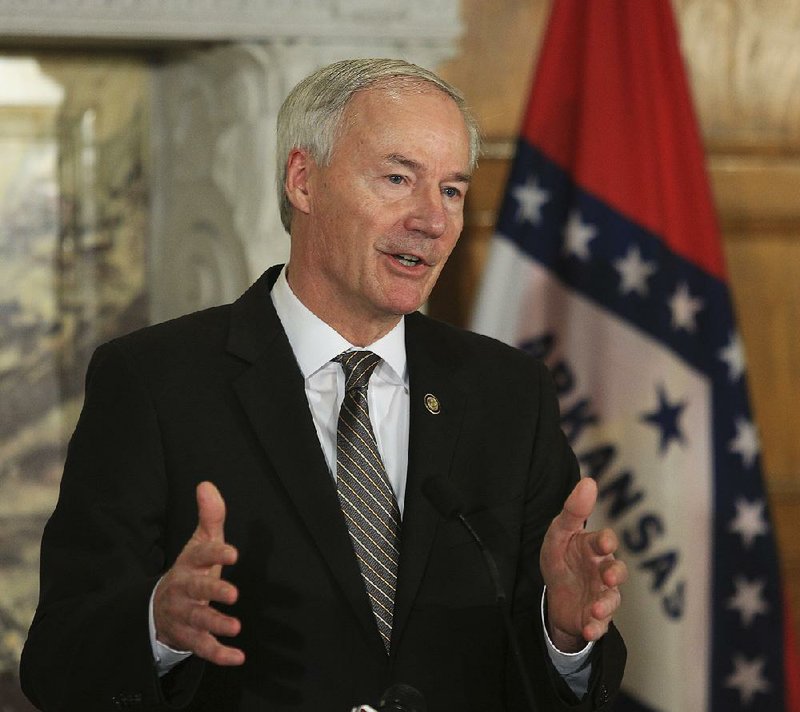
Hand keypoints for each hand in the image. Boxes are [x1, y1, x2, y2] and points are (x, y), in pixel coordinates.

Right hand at [153, 481, 244, 665]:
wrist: (160, 606)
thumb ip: (210, 516)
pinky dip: (219, 655)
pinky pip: (202, 648)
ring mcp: (183, 615)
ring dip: (215, 624)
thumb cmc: (191, 569)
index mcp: (189, 564)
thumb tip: (207, 484)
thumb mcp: (200, 543)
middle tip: (233, 594)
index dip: (216, 554)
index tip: (234, 554)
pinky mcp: (188, 637)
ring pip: (197, 620)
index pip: (201, 556)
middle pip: (196, 590)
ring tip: (235, 626)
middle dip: (212, 592)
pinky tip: (238, 656)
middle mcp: (183, 590)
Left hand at [540, 477, 626, 651]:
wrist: (555, 597)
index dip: (606, 541)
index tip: (604, 543)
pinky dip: (596, 627)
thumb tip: (589, 481)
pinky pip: (601, 624)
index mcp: (593, 548)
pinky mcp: (596, 617)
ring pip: (612, 599)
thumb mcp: (557, 535)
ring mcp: (602, 594)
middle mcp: (602, 570)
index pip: (605, 540)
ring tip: (595, 608)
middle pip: (617, 570)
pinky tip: (589, 629)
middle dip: (615, 572)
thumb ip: (572, 511)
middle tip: (607, 575)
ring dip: (605, 604)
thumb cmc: (560, 559)